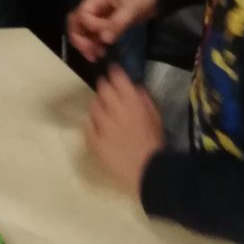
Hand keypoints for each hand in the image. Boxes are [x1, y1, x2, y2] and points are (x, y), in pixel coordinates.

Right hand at [68, 0, 157, 61]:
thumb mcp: (131, 8)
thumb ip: (117, 23)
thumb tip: (104, 39)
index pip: (83, 14)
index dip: (90, 27)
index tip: (103, 36)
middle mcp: (94, 6)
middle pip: (75, 22)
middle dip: (79, 38)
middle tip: (91, 53)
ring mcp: (99, 15)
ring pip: (83, 30)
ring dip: (86, 43)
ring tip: (96, 56)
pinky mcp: (106, 23)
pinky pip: (94, 34)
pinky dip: (94, 44)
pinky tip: (101, 52)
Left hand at [85, 66, 163, 194]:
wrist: (148, 172)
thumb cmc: (154, 144)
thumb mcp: (155, 117)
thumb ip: (144, 99)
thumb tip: (134, 87)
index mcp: (133, 103)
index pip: (118, 78)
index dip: (114, 72)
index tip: (113, 71)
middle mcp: (116, 111)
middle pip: (102, 88)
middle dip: (104, 87)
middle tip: (106, 92)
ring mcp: (103, 127)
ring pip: (93, 106)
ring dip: (98, 107)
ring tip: (104, 114)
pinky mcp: (95, 142)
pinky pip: (87, 126)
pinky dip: (92, 124)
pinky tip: (98, 128)